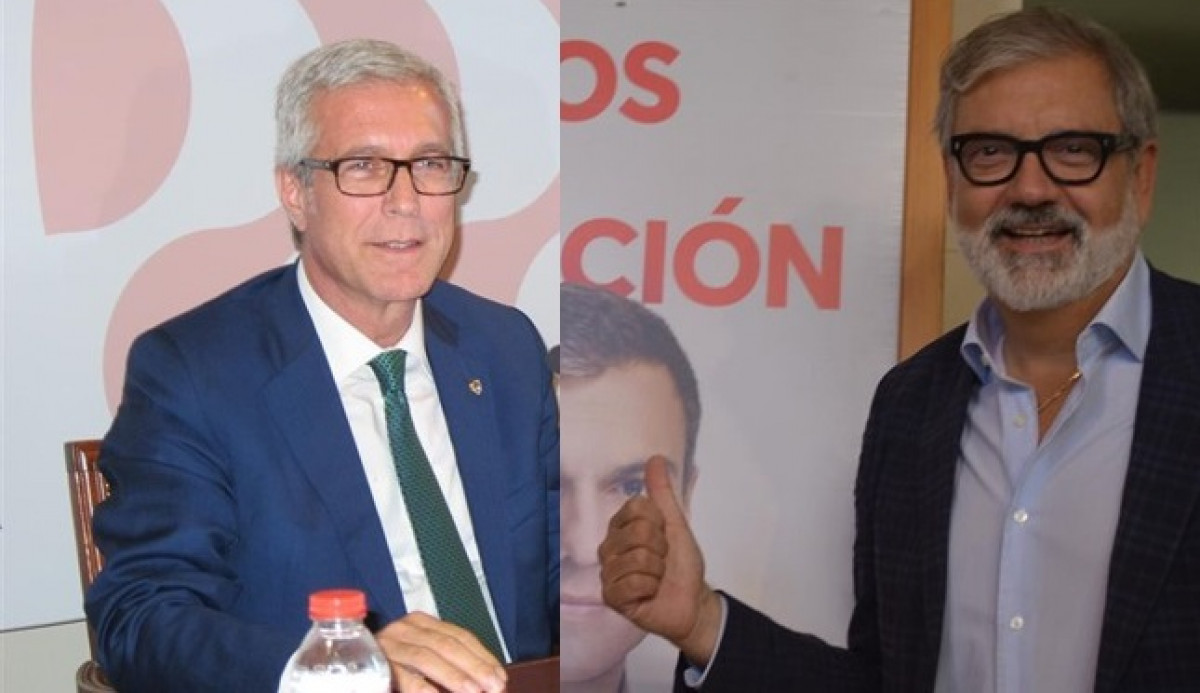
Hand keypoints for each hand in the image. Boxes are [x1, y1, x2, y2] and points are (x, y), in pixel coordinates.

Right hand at [374, 612, 506, 692]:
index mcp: (422, 623)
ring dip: (454, 677)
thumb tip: (489, 681)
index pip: (460, 636)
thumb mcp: (426, 659)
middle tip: (494, 687)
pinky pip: (404, 677)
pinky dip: (425, 689)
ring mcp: (388, 645)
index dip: (483, 657)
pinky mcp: (376, 665)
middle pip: (447, 645)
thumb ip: (451, 665)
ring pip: (427, 658)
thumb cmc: (395, 666)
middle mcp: (405, 628)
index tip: (500, 678)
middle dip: (475, 667)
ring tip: (474, 692)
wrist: (349, 666)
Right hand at [599, 455, 722, 665]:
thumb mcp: (676, 524)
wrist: (692, 601)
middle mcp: (609, 546)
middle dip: (660, 549)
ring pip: (636, 559)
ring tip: (657, 578)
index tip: (665, 537)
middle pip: (637, 532)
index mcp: (621, 526)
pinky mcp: (610, 596)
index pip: (637, 507)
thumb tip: (655, 458)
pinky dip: (649, 588)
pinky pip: (631, 583)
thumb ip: (662, 493)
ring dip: (657, 571)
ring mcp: (607, 571)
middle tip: (662, 561)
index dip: (659, 523)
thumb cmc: (681, 563)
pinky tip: (648, 594)